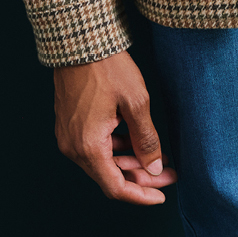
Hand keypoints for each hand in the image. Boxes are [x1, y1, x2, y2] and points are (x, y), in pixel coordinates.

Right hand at [54, 50, 176, 204]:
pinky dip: (116, 148)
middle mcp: (73, 147)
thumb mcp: (136, 103)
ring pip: (103, 161)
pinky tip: (136, 141)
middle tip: (168, 174)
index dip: (140, 195)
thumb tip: (155, 168)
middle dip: (141, 177)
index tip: (161, 195)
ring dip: (130, 161)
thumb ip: (146, 139)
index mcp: (87, 146)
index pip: (115, 187)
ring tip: (158, 157)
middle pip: (110, 175)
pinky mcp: (70, 124)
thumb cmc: (107, 68)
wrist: (80, 41)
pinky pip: (95, 146)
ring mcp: (68, 136)